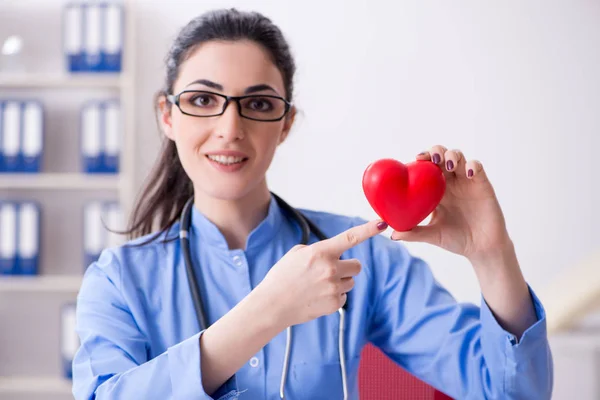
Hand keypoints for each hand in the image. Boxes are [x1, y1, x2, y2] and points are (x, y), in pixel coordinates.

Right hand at [258, 220, 386, 327]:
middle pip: (356, 265)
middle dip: (347, 267)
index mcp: (321, 252)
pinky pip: (344, 296)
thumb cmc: (282, 276)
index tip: (382, 223)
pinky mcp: (335, 304)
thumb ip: (319, 250)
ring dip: (340, 282)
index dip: (368, 229)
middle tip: (330, 272)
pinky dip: (334, 296)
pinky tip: (318, 297)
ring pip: (350, 281)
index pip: (350, 238)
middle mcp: (330, 268)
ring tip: (318, 286)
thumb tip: (333, 254)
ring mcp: (334, 287)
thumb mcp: (296, 254)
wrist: (272, 304)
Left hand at [391, 145, 511, 262]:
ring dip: (452, 155)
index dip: (422, 159)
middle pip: (442, 156)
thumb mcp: (433, 235)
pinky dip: (472, 166)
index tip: (415, 159)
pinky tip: (467, 174)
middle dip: (436, 151)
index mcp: (436, 191)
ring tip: (448, 164)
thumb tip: (392, 235)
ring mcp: (466, 182)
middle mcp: (450, 183)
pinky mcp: (482, 185)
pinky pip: (477, 167)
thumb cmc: (456, 240)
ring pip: (459, 157)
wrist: (481, 248)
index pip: (427, 168)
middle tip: (431, 158)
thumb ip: (414, 233)